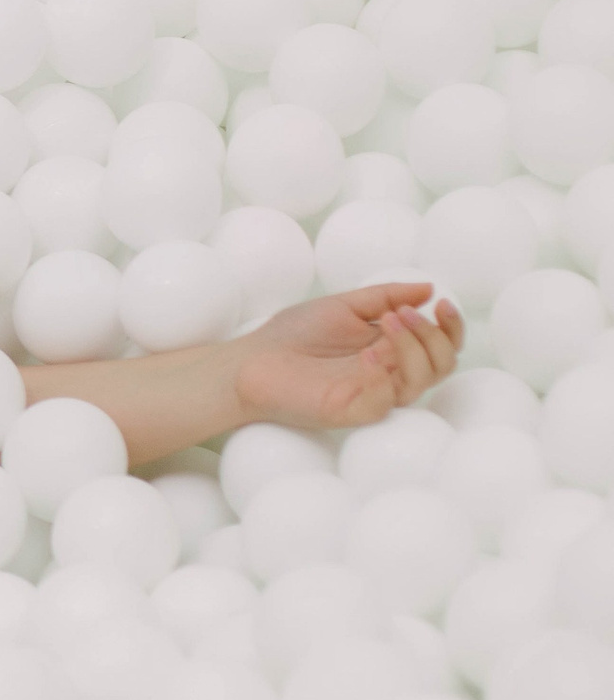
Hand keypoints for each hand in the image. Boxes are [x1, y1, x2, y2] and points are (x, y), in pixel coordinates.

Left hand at [227, 282, 463, 432]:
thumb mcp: (343, 305)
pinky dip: (383, 376)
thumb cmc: (292, 335)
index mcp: (391, 349)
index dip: (450, 327)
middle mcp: (389, 374)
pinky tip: (368, 355)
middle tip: (403, 314)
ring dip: (413, 349)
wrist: (250, 362)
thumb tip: (429, 288)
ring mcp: (373, 394)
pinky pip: (385, 401)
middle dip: (433, 336)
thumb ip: (385, 296)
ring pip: (420, 382)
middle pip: (441, 365)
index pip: (439, 345)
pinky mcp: (354, 411)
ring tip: (388, 324)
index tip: (442, 303)